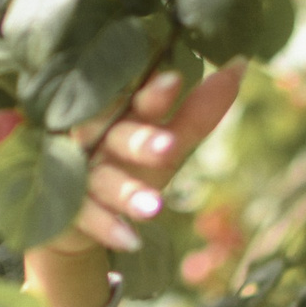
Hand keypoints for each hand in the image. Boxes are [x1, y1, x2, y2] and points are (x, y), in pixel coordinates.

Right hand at [23, 59, 243, 306]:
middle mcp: (94, 136)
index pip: (134, 96)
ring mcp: (76, 171)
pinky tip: (130, 241)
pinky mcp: (66, 206)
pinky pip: (84, 216)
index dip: (153, 92)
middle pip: (115, 134)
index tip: (175, 82)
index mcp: (119, 113)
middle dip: (141, 142)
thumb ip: (199, 111)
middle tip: (169, 149)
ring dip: (126, 192)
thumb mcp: (167, 141)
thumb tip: (240, 64)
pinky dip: (107, 228)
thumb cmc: (129, 166)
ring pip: (100, 178)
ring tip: (154, 209)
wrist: (80, 217)